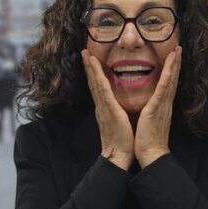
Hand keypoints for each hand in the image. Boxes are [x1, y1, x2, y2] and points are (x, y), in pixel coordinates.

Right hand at [82, 49, 133, 170]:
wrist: (118, 156)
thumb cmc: (123, 142)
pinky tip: (94, 66)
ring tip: (86, 54)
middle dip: (89, 66)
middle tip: (84, 52)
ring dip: (90, 67)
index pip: (99, 88)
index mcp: (105, 109)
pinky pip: (102, 89)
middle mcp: (101, 106)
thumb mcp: (120, 123)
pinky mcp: (108, 109)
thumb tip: (122, 107)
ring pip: (95, 82)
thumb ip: (118, 113)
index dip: (94, 74)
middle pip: (93, 82)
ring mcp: (103, 107)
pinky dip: (97, 76)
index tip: (91, 61)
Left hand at [134, 46, 181, 167]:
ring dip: (174, 65)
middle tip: (179, 48)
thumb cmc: (148, 141)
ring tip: (177, 51)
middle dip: (176, 63)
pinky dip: (168, 76)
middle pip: (173, 79)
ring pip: (170, 81)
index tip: (173, 58)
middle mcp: (165, 104)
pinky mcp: (157, 108)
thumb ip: (150, 112)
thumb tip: (148, 106)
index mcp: (161, 107)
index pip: (168, 85)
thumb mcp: (149, 122)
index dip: (172, 71)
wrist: (152, 155)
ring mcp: (163, 105)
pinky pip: (163, 89)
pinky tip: (171, 66)